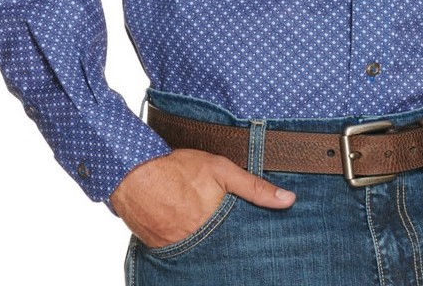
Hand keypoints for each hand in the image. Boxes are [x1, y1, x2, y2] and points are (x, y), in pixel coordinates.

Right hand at [109, 148, 295, 247]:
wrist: (133, 173)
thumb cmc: (178, 168)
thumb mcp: (222, 170)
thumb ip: (255, 187)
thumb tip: (288, 199)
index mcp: (216, 225)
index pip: (242, 244)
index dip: (251, 243)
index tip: (262, 247)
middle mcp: (197, 242)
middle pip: (223, 252)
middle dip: (231, 248)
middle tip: (235, 241)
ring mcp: (177, 249)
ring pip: (202, 254)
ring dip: (209, 248)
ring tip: (213, 236)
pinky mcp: (161, 250)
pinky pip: (180, 254)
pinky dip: (188, 246)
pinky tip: (191, 235)